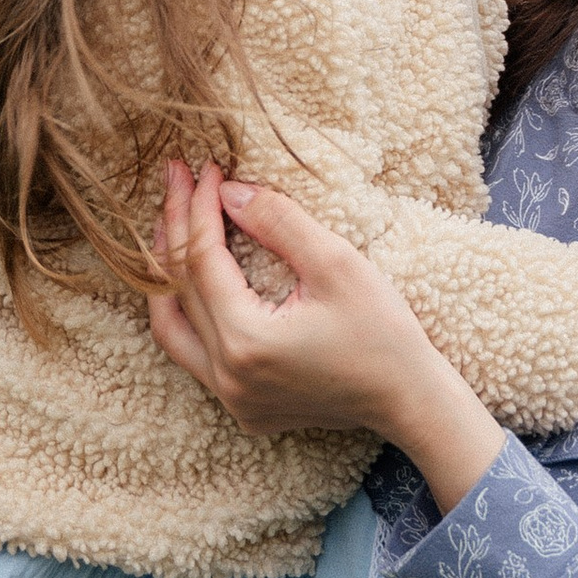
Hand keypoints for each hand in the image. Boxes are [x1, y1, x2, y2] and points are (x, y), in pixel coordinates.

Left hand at [147, 162, 504, 513]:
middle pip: (180, 289)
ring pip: (171, 329)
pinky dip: (187, 313)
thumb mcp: (336, 263)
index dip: (200, 207)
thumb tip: (228, 191)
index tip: (205, 168)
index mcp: (246, 341)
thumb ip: (278, 221)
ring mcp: (232, 399)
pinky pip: (195, 355)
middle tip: (176, 178)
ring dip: (166, 275)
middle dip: (176, 227)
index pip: (202, 259)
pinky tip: (193, 282)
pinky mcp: (243, 408)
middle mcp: (227, 377)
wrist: (411, 400)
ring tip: (169, 227)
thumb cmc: (384, 333)